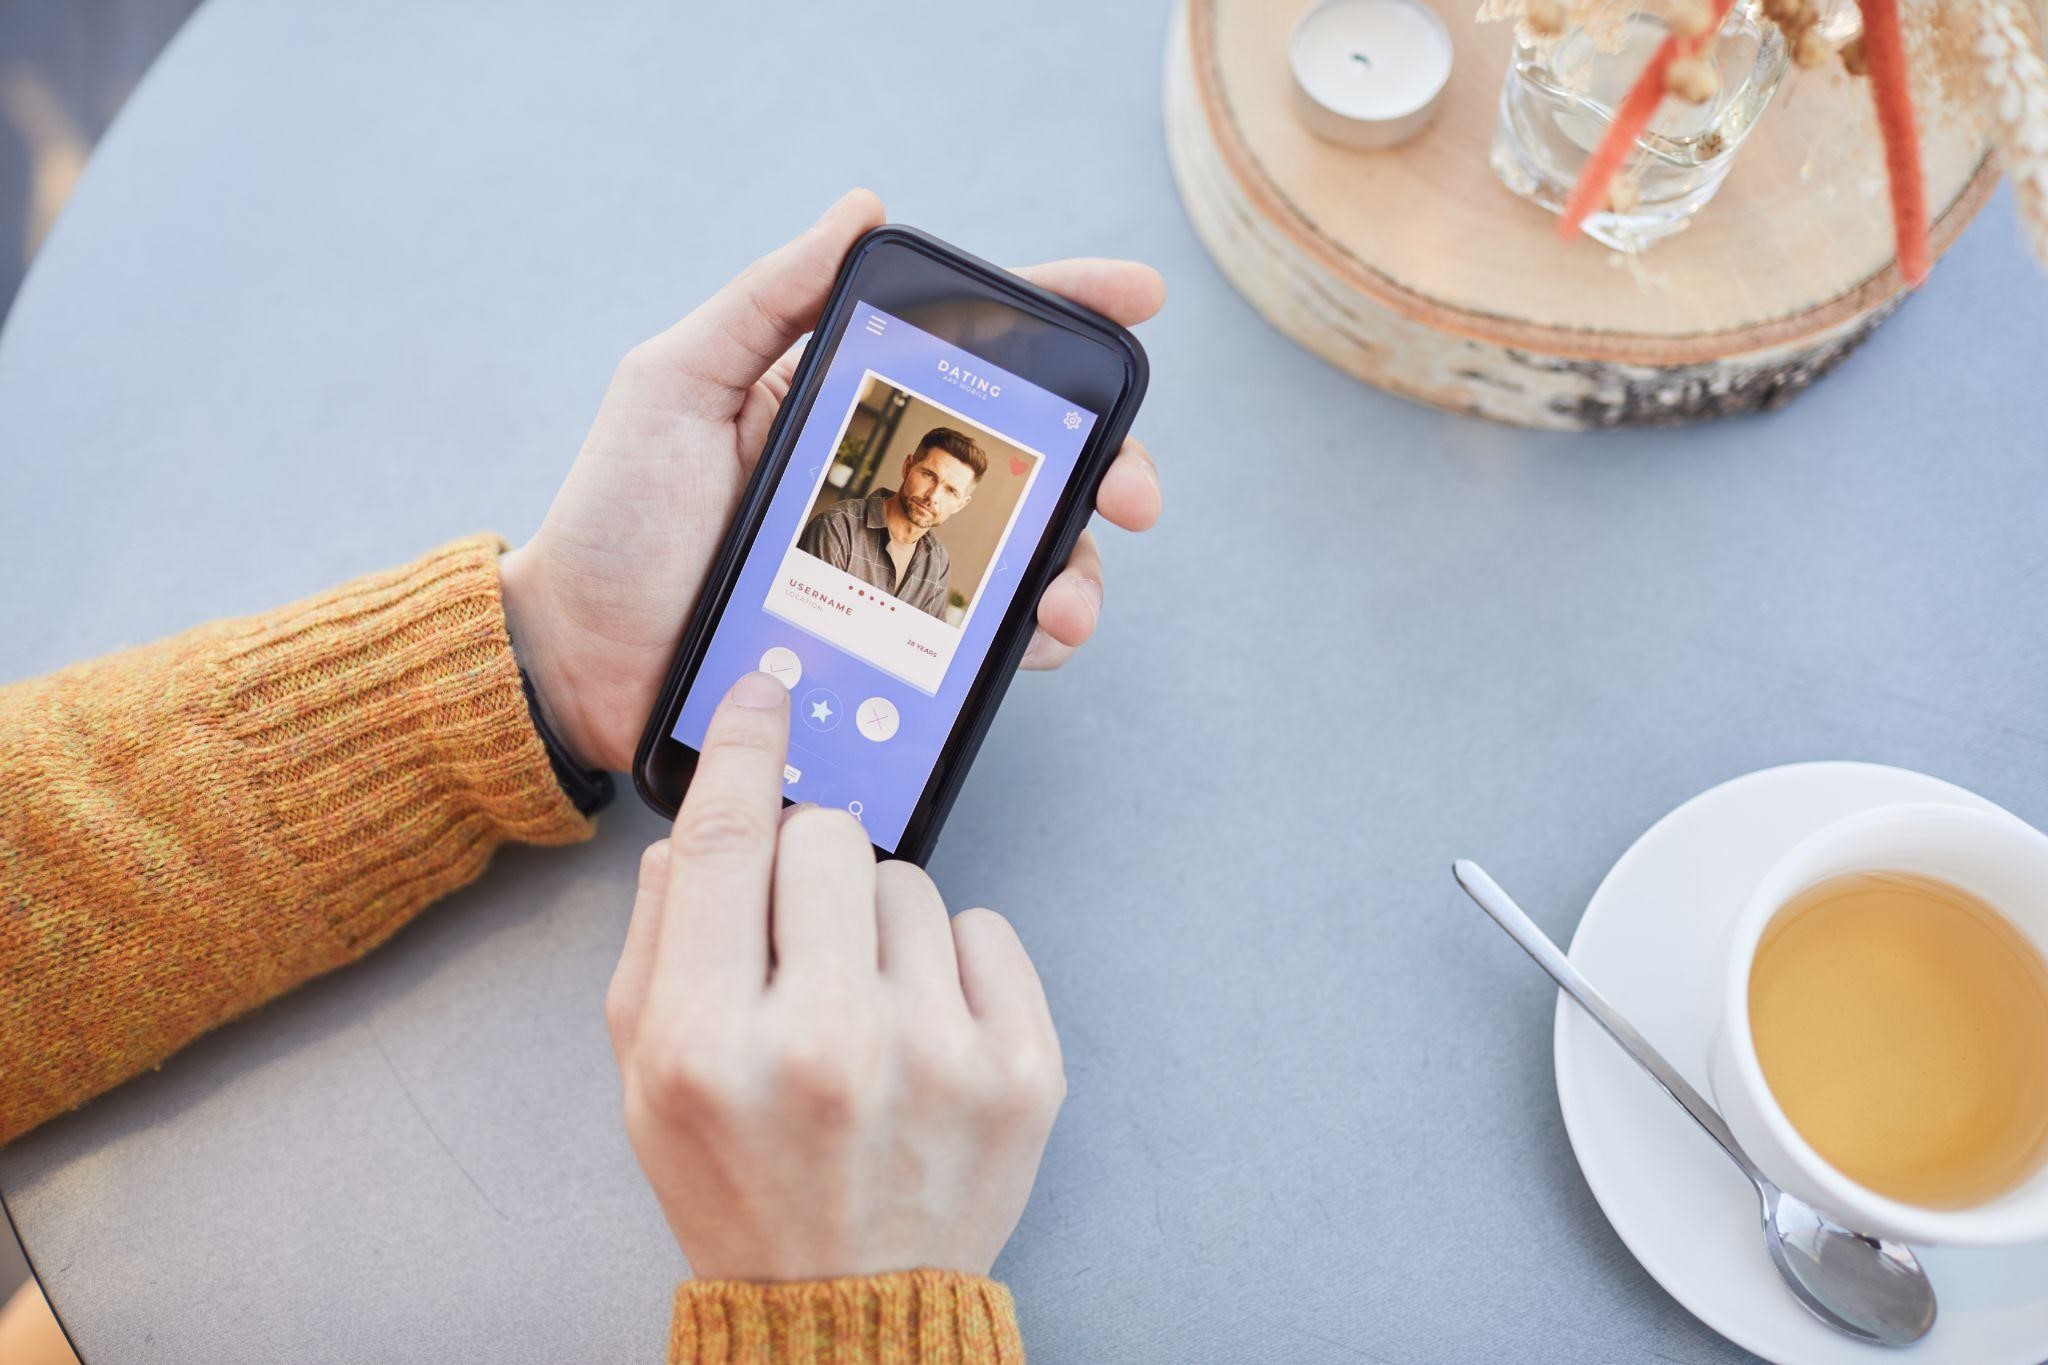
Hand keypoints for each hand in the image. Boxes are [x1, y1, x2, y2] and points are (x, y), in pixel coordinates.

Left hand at [499, 189, 1164, 771]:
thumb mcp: (675, 383)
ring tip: (1069, 598)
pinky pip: (982, 644)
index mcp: (850, 404)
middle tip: (1134, 492)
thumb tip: (862, 206)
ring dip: (1076, 570)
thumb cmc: (617, 516)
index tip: (1137, 300)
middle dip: (1110, 465)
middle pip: (1033, 460)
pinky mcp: (890, 649)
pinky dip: (1026, 642)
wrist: (574, 658)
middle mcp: (889, 481)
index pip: (975, 347)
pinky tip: (1033, 641)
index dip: (1064, 314)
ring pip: (1026, 557)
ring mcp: (895, 568)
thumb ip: (764, 300)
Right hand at [604, 671, 1064, 1279]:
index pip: (726, 842)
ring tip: (864, 1007)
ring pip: (911, 881)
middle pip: (829, 838)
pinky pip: (986, 929)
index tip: (767, 691)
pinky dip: (954, 963)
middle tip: (804, 938)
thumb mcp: (645, 1075)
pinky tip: (924, 1026)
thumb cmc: (737, 1180)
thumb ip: (659, 938)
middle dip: (810, 865)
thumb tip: (702, 824)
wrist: (848, 1305)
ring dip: (880, 923)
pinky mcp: (1024, 1073)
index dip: (747, 748)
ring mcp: (938, 1058)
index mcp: (711, 1044)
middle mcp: (827, 1045)